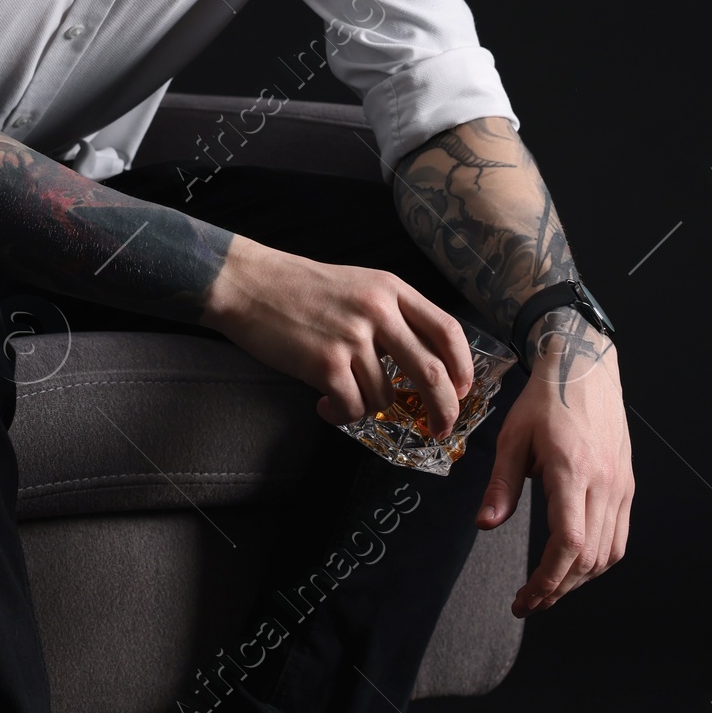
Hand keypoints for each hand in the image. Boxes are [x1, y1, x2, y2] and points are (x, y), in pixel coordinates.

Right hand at [201, 235, 473, 436]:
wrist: (249, 284)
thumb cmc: (300, 289)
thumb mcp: (359, 286)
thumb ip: (392, 316)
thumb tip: (423, 364)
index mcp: (392, 289)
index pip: (448, 331)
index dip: (462, 367)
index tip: (462, 390)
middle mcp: (379, 311)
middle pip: (431, 372)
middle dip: (442, 409)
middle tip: (440, 428)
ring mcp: (352, 337)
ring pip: (384, 396)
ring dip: (366, 406)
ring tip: (341, 393)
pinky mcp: (325, 362)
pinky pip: (352, 408)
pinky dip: (341, 414)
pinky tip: (324, 403)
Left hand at [477, 333, 632, 615]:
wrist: (585, 366)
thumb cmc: (546, 399)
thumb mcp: (512, 437)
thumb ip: (501, 484)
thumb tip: (486, 526)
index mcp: (572, 470)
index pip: (568, 543)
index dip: (547, 580)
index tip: (525, 599)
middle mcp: (604, 482)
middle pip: (589, 558)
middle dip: (557, 589)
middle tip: (528, 602)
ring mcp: (621, 485)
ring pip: (608, 554)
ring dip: (578, 580)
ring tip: (549, 588)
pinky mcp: (627, 485)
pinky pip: (619, 537)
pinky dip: (597, 561)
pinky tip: (574, 565)